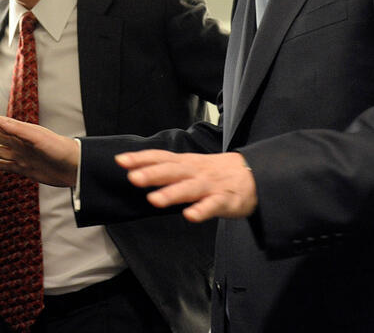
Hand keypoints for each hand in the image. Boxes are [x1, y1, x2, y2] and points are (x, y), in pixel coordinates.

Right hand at [0, 114, 78, 187]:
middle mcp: (20, 143)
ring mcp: (23, 156)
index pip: (0, 124)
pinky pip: (9, 166)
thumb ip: (18, 130)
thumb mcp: (37, 137)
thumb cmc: (58, 148)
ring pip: (0, 152)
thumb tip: (0, 123)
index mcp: (22, 132)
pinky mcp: (27, 169)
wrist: (74, 167)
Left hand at [116, 150, 256, 221]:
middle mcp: (195, 172)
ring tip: (154, 199)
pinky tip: (189, 216)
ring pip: (189, 189)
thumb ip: (167, 169)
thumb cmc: (215, 172)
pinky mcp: (225, 200)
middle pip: (172, 171)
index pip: (160, 157)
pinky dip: (201, 211)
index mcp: (185, 163)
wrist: (253, 174)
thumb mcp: (190, 165)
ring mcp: (210, 186)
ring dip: (171, 194)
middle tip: (133, 178)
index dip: (141, 158)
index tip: (121, 160)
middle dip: (152, 174)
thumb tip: (137, 170)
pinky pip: (212, 206)